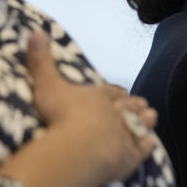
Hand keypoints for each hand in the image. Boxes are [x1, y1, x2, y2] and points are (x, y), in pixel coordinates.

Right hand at [26, 32, 156, 184]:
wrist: (81, 147)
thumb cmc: (62, 115)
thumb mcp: (47, 85)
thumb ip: (41, 61)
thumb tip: (35, 31)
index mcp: (99, 96)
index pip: (110, 92)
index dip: (115, 93)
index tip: (122, 93)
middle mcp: (117, 112)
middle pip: (130, 105)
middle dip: (135, 105)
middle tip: (141, 104)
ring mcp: (127, 133)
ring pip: (143, 122)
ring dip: (146, 120)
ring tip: (150, 118)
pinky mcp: (131, 155)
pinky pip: (144, 148)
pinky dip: (147, 145)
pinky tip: (150, 144)